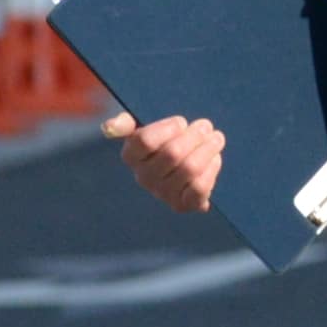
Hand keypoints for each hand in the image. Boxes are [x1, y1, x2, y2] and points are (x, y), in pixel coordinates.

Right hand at [105, 111, 225, 214]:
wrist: (185, 163)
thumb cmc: (164, 138)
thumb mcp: (145, 126)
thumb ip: (127, 123)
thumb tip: (110, 127)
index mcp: (130, 155)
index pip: (145, 140)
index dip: (168, 129)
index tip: (182, 122)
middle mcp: (143, 177)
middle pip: (173, 153)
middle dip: (194, 136)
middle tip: (206, 126)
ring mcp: (162, 193)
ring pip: (189, 169)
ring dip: (207, 150)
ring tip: (216, 138)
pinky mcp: (181, 205)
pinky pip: (199, 188)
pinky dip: (211, 170)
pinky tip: (215, 158)